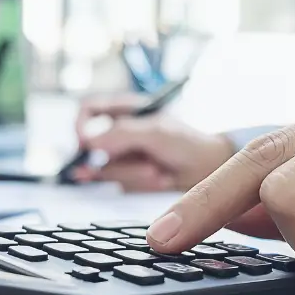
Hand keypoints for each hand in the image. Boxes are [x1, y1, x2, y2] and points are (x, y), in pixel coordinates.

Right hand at [73, 94, 235, 192]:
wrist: (212, 168)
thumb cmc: (190, 142)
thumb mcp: (156, 132)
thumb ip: (121, 133)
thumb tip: (88, 142)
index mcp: (127, 110)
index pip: (88, 110)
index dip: (81, 125)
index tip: (87, 144)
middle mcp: (122, 133)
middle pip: (94, 148)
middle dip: (122, 162)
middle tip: (149, 164)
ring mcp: (125, 156)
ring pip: (107, 171)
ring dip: (134, 175)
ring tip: (160, 170)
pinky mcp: (131, 178)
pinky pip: (121, 185)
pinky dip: (139, 184)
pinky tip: (158, 179)